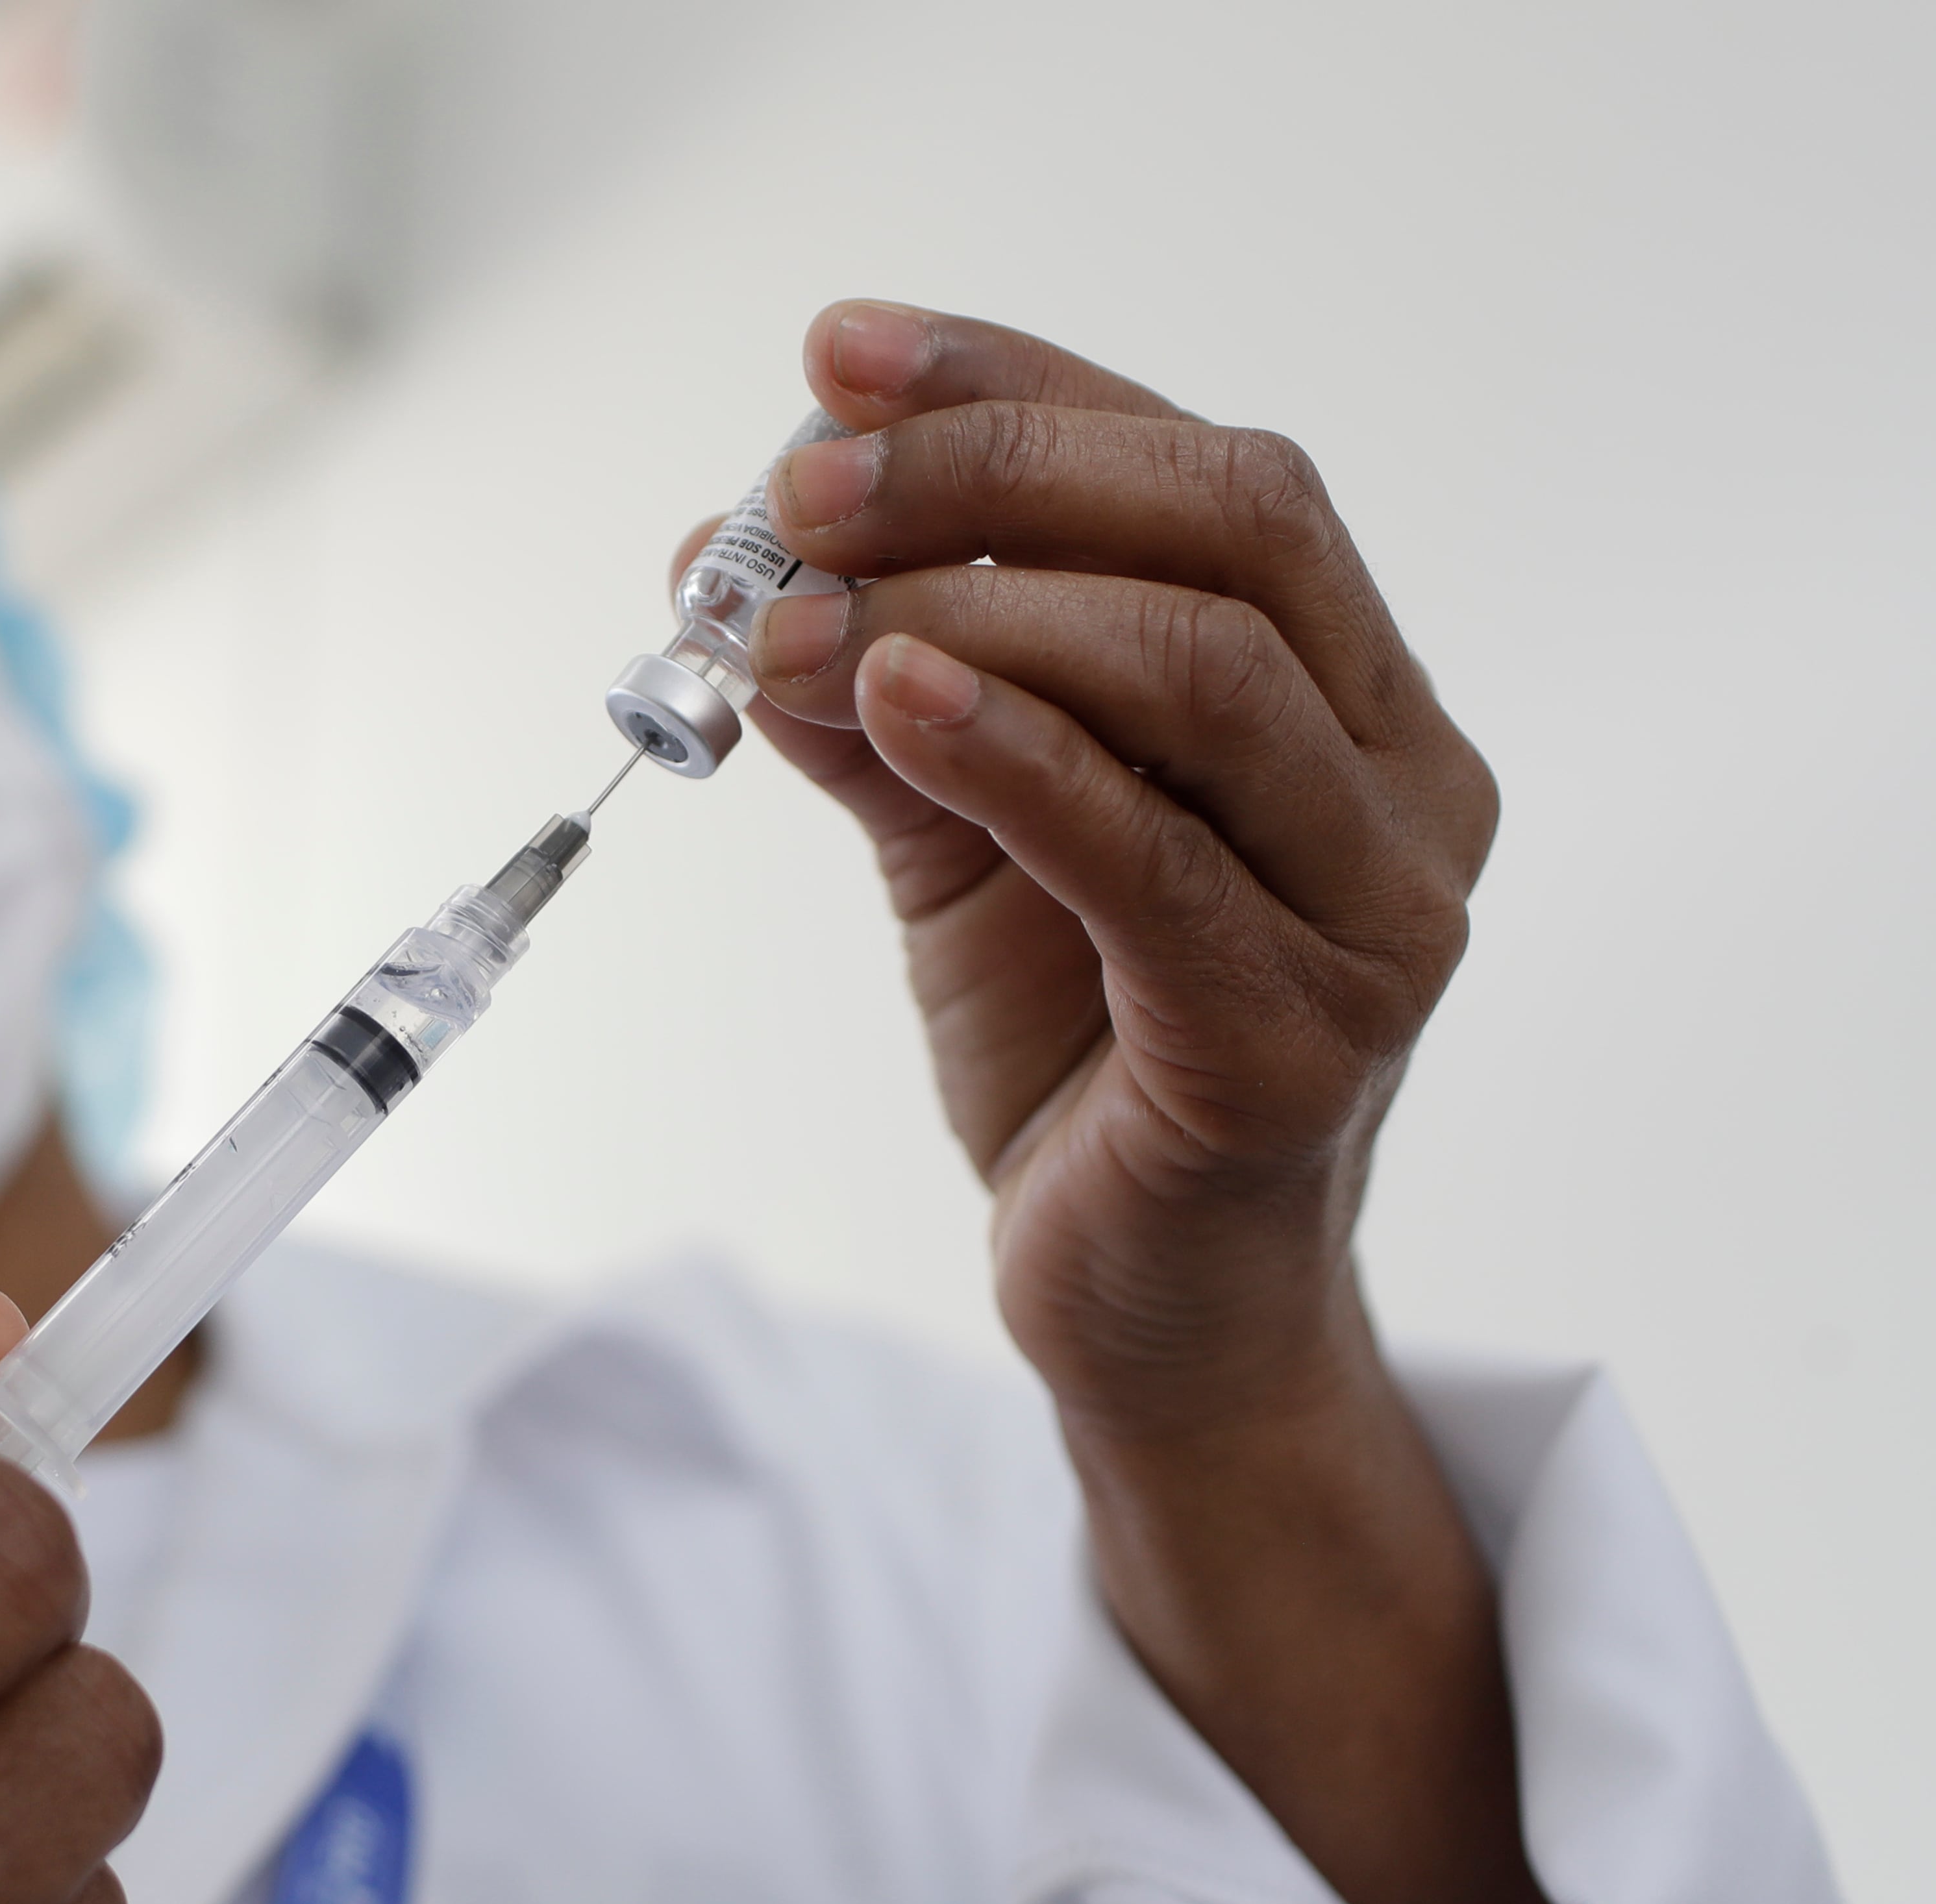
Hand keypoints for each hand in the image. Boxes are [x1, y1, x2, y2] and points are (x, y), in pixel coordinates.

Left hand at [715, 302, 1538, 1903]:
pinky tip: (876, 694)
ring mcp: (1378, 914)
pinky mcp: (1298, 1040)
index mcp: (1350, 699)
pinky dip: (1008, 751)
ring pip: (1204, 671)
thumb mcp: (956, 846)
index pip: (1206, 470)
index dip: (1018, 385)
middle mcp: (1405, 783)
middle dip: (995, 470)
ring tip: (789, 611)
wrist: (1145, 1313)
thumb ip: (880, 706)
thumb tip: (730, 570)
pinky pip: (1153, 854)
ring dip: (973, 605)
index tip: (834, 359)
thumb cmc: (1075, 1057)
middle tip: (794, 487)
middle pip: (1230, 527)